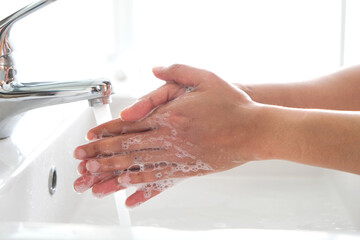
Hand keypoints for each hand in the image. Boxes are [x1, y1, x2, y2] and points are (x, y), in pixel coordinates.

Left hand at [73, 64, 263, 206]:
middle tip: (82, 163)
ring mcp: (179, 156)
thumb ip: (176, 72)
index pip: (130, 124)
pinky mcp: (189, 170)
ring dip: (114, 173)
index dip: (107, 132)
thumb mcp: (205, 77)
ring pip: (139, 166)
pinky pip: (160, 180)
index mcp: (171, 114)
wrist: (255, 129)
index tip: (90, 139)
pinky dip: (142, 188)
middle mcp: (171, 137)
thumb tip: (155, 70)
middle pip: (128, 147)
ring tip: (95, 182)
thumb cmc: (232, 104)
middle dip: (101, 155)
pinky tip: (129, 194)